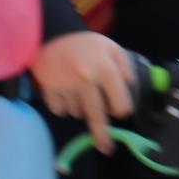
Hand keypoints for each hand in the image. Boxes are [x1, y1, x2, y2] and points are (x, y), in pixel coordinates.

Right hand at [32, 32, 134, 154]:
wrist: (48, 30)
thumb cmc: (83, 42)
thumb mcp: (110, 47)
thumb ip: (125, 66)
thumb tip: (129, 86)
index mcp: (105, 70)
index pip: (120, 105)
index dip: (120, 109)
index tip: (117, 110)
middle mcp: (86, 79)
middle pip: (97, 117)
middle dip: (102, 136)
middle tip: (106, 149)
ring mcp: (65, 84)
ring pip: (77, 113)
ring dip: (79, 108)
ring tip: (76, 91)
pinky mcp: (49, 87)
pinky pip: (59, 109)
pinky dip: (62, 106)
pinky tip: (63, 92)